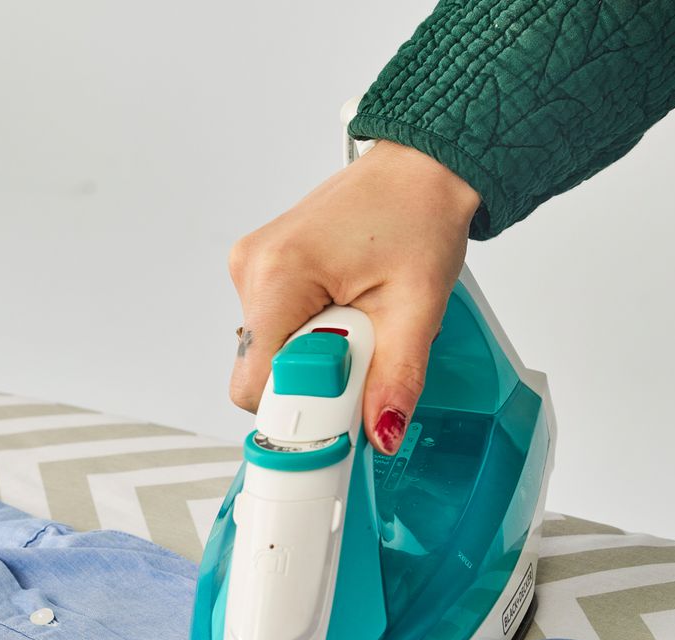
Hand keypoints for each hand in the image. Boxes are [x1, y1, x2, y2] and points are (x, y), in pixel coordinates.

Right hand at [228, 140, 479, 453]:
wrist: (420, 170)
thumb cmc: (418, 215)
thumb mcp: (417, 307)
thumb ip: (396, 378)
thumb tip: (381, 433)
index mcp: (281, 273)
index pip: (255, 382)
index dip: (299, 407)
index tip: (342, 407)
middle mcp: (253, 268)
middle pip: (263, 371)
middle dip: (316, 379)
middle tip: (367, 348)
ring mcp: (254, 268)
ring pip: (272, 354)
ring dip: (318, 356)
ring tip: (362, 319)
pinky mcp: (265, 271)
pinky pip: (279, 330)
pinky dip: (313, 336)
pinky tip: (347, 309)